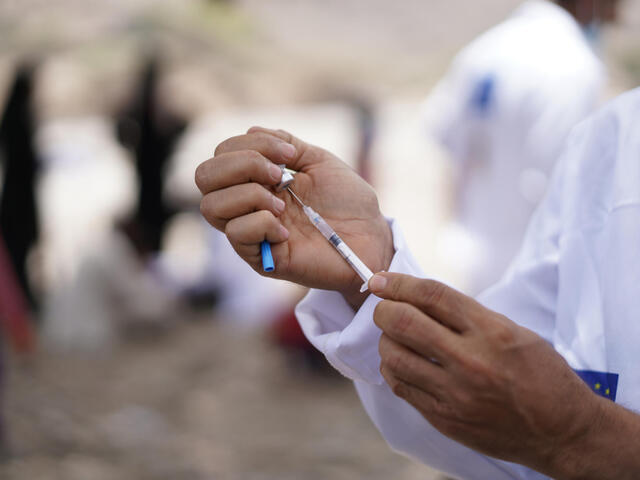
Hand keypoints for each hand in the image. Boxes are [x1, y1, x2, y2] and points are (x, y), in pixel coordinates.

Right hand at [196, 127, 393, 308]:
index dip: (248, 144)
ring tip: (283, 205)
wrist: (372, 235)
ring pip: (211, 206)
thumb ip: (285, 143)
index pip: (221, 154)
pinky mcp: (261, 259)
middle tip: (279, 176)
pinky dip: (261, 223)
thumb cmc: (348, 201)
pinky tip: (286, 230)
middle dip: (240, 166)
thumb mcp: (318, 160)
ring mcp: (251, 231)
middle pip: (203, 177)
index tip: (289, 154)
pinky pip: (236, 235)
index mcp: (257, 178)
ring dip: (249, 195)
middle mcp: (247, 204)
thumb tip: (251, 130)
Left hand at [368, 272, 617, 478]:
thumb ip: (466, 315)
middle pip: (403, 322)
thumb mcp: (512, 330)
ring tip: (395, 338)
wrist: (562, 430)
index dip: (399, 283)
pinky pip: (401, 387)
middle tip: (383, 308)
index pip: (432, 295)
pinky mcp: (445, 419)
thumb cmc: (540, 373)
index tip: (380, 280)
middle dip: (383, 310)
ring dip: (386, 341)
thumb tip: (417, 298)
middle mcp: (470, 361)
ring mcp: (455, 394)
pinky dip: (394, 369)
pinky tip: (402, 363)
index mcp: (491, 331)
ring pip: (393, 356)